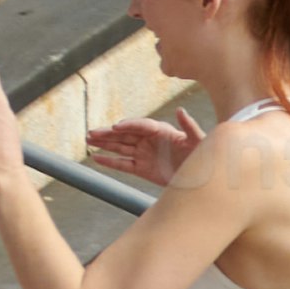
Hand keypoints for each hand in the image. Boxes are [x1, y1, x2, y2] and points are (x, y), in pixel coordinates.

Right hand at [83, 106, 204, 184]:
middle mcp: (149, 141)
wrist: (200, 178)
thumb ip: (189, 126)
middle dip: (108, 134)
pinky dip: (110, 162)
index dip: (128, 125)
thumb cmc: (201, 156)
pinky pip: (123, 164)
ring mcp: (144, 154)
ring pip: (120, 147)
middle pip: (125, 135)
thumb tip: (180, 110)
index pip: (140, 125)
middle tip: (91, 133)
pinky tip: (96, 158)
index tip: (116, 127)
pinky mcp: (142, 169)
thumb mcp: (198, 140)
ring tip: (88, 140)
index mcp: (161, 131)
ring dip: (104, 144)